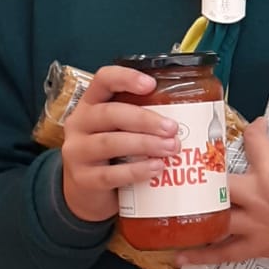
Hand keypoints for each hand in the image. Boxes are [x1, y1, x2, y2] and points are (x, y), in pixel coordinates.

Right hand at [61, 64, 180, 223]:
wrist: (87, 190)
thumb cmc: (112, 152)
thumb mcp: (120, 129)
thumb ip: (143, 119)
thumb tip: (191, 114)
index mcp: (91, 103)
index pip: (103, 80)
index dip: (125, 78)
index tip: (151, 84)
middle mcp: (79, 123)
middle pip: (110, 113)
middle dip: (144, 120)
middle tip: (172, 128)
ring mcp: (77, 151)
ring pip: (109, 143)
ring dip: (144, 144)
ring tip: (171, 148)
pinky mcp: (82, 179)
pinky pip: (110, 174)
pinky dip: (136, 171)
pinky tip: (156, 168)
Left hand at [177, 91, 268, 268]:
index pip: (254, 141)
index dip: (254, 128)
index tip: (259, 127)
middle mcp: (257, 197)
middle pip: (220, 180)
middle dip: (206, 169)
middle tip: (196, 160)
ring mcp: (254, 224)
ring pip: (215, 218)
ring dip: (193, 213)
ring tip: (170, 207)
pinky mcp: (257, 246)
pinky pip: (224, 253)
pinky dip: (202, 256)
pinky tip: (179, 256)